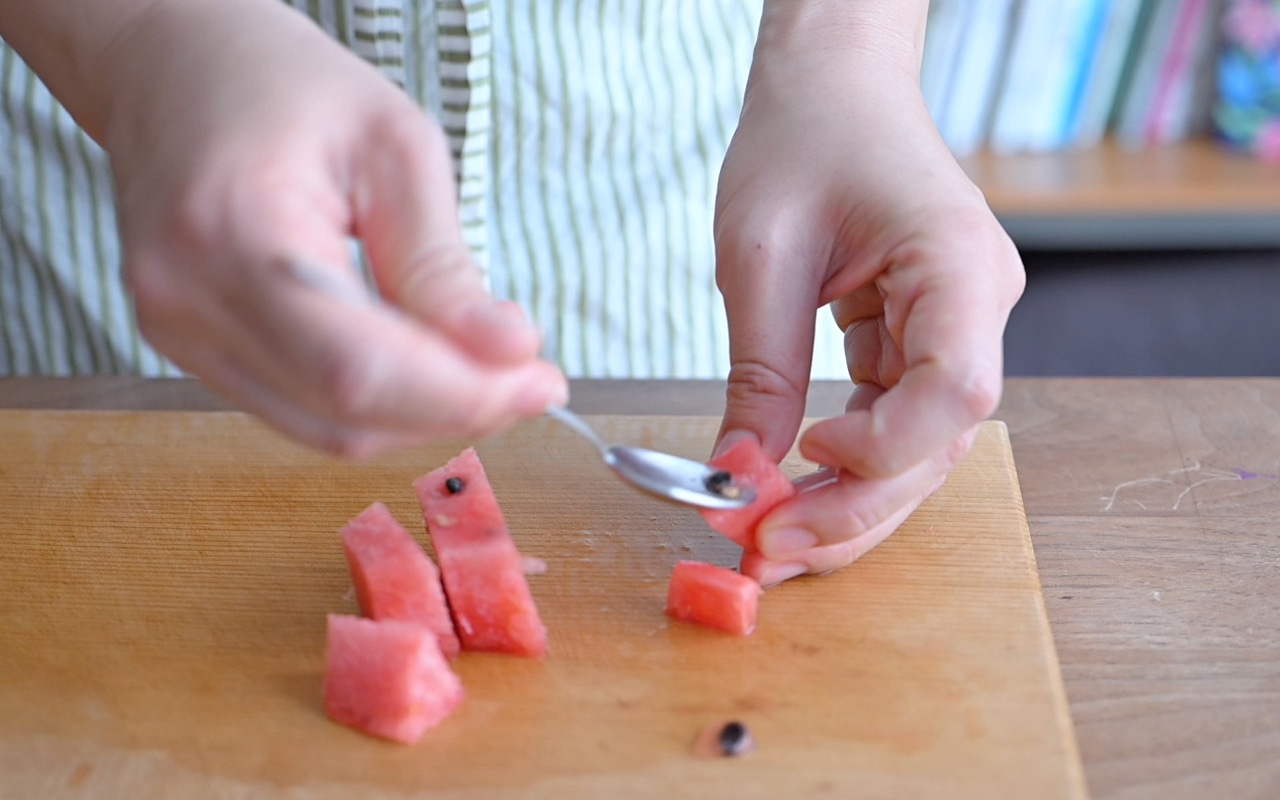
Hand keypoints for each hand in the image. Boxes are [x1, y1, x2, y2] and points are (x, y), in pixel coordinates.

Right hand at [96, 0, 565, 455]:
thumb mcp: (394, 149)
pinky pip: (300, 409)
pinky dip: (377, 403)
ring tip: (483, 366)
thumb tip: (508, 352)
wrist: (172, 65)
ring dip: (421, 416)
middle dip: (456, 410)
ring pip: (325, 431)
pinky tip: (424, 364)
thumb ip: (444, 264)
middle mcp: (187, 303)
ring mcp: (179, 335)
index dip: (463, 396)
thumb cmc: (282, 84)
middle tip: (528, 378)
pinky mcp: (190, 348)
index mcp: (234, 235)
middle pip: (344, 415)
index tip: (539, 382)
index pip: (360, 370)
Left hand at [714, 1, 1023, 584]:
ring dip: (848, 504)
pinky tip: (789, 492)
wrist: (831, 87)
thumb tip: (740, 474)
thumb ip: (761, 370)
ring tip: (770, 541)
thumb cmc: (801, 138)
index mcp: (959, 264)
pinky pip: (894, 424)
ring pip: (919, 451)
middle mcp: (977, 307)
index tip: (805, 454)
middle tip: (766, 550)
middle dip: (853, 508)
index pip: (957, 389)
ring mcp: (957, 329)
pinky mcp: (921, 341)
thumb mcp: (760, 254)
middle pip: (939, 444)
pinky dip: (843, 467)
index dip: (885, 447)